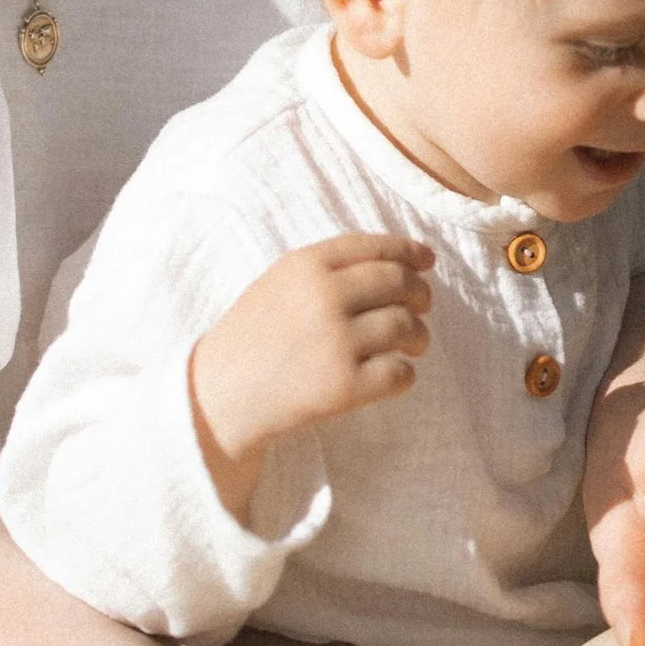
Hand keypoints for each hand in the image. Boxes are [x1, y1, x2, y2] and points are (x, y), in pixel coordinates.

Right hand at [189, 235, 432, 509]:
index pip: (374, 248)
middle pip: (398, 282)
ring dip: (418, 336)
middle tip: (421, 307)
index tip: (426, 260)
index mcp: (305, 265)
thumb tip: (402, 260)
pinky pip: (401, 373)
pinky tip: (392, 374)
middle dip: (420, 293)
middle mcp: (323, 298)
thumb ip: (328, 268)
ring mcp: (335, 342)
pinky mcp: (344, 386)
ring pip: (406, 326)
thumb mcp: (278, 284)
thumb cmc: (252, 338)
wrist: (218, 397)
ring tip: (412, 344)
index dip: (409, 252)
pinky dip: (404, 374)